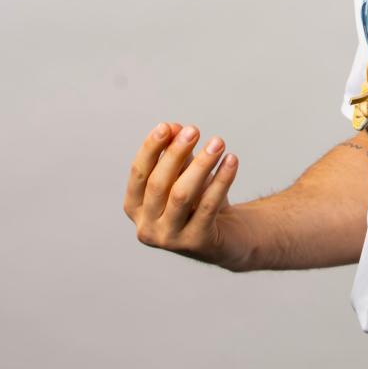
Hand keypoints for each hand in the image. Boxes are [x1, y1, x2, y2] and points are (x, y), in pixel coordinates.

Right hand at [123, 121, 250, 270]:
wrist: (226, 238)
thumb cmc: (198, 201)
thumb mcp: (184, 175)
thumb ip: (176, 154)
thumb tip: (173, 127)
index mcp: (135, 207)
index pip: (138, 173)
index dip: (150, 149)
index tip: (166, 126)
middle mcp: (147, 227)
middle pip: (159, 183)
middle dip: (175, 153)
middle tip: (194, 129)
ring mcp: (170, 239)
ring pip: (182, 195)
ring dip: (201, 164)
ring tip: (218, 142)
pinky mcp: (197, 242)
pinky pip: (208, 206)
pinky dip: (221, 180)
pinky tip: (232, 160)